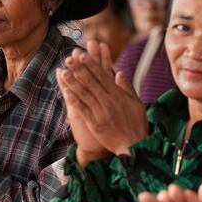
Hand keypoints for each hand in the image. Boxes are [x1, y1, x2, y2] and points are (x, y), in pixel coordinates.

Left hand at [58, 41, 148, 155]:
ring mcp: (101, 113)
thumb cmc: (137, 124)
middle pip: (91, 82)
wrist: (135, 146)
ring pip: (85, 94)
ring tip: (64, 72)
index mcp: (118, 95)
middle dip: (79, 69)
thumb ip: (127, 88)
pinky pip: (83, 110)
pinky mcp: (95, 124)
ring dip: (73, 82)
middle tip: (69, 58)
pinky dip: (74, 100)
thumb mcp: (137, 103)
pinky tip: (66, 92)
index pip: (102, 75)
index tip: (82, 55)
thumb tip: (119, 72)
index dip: (91, 64)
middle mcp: (108, 102)